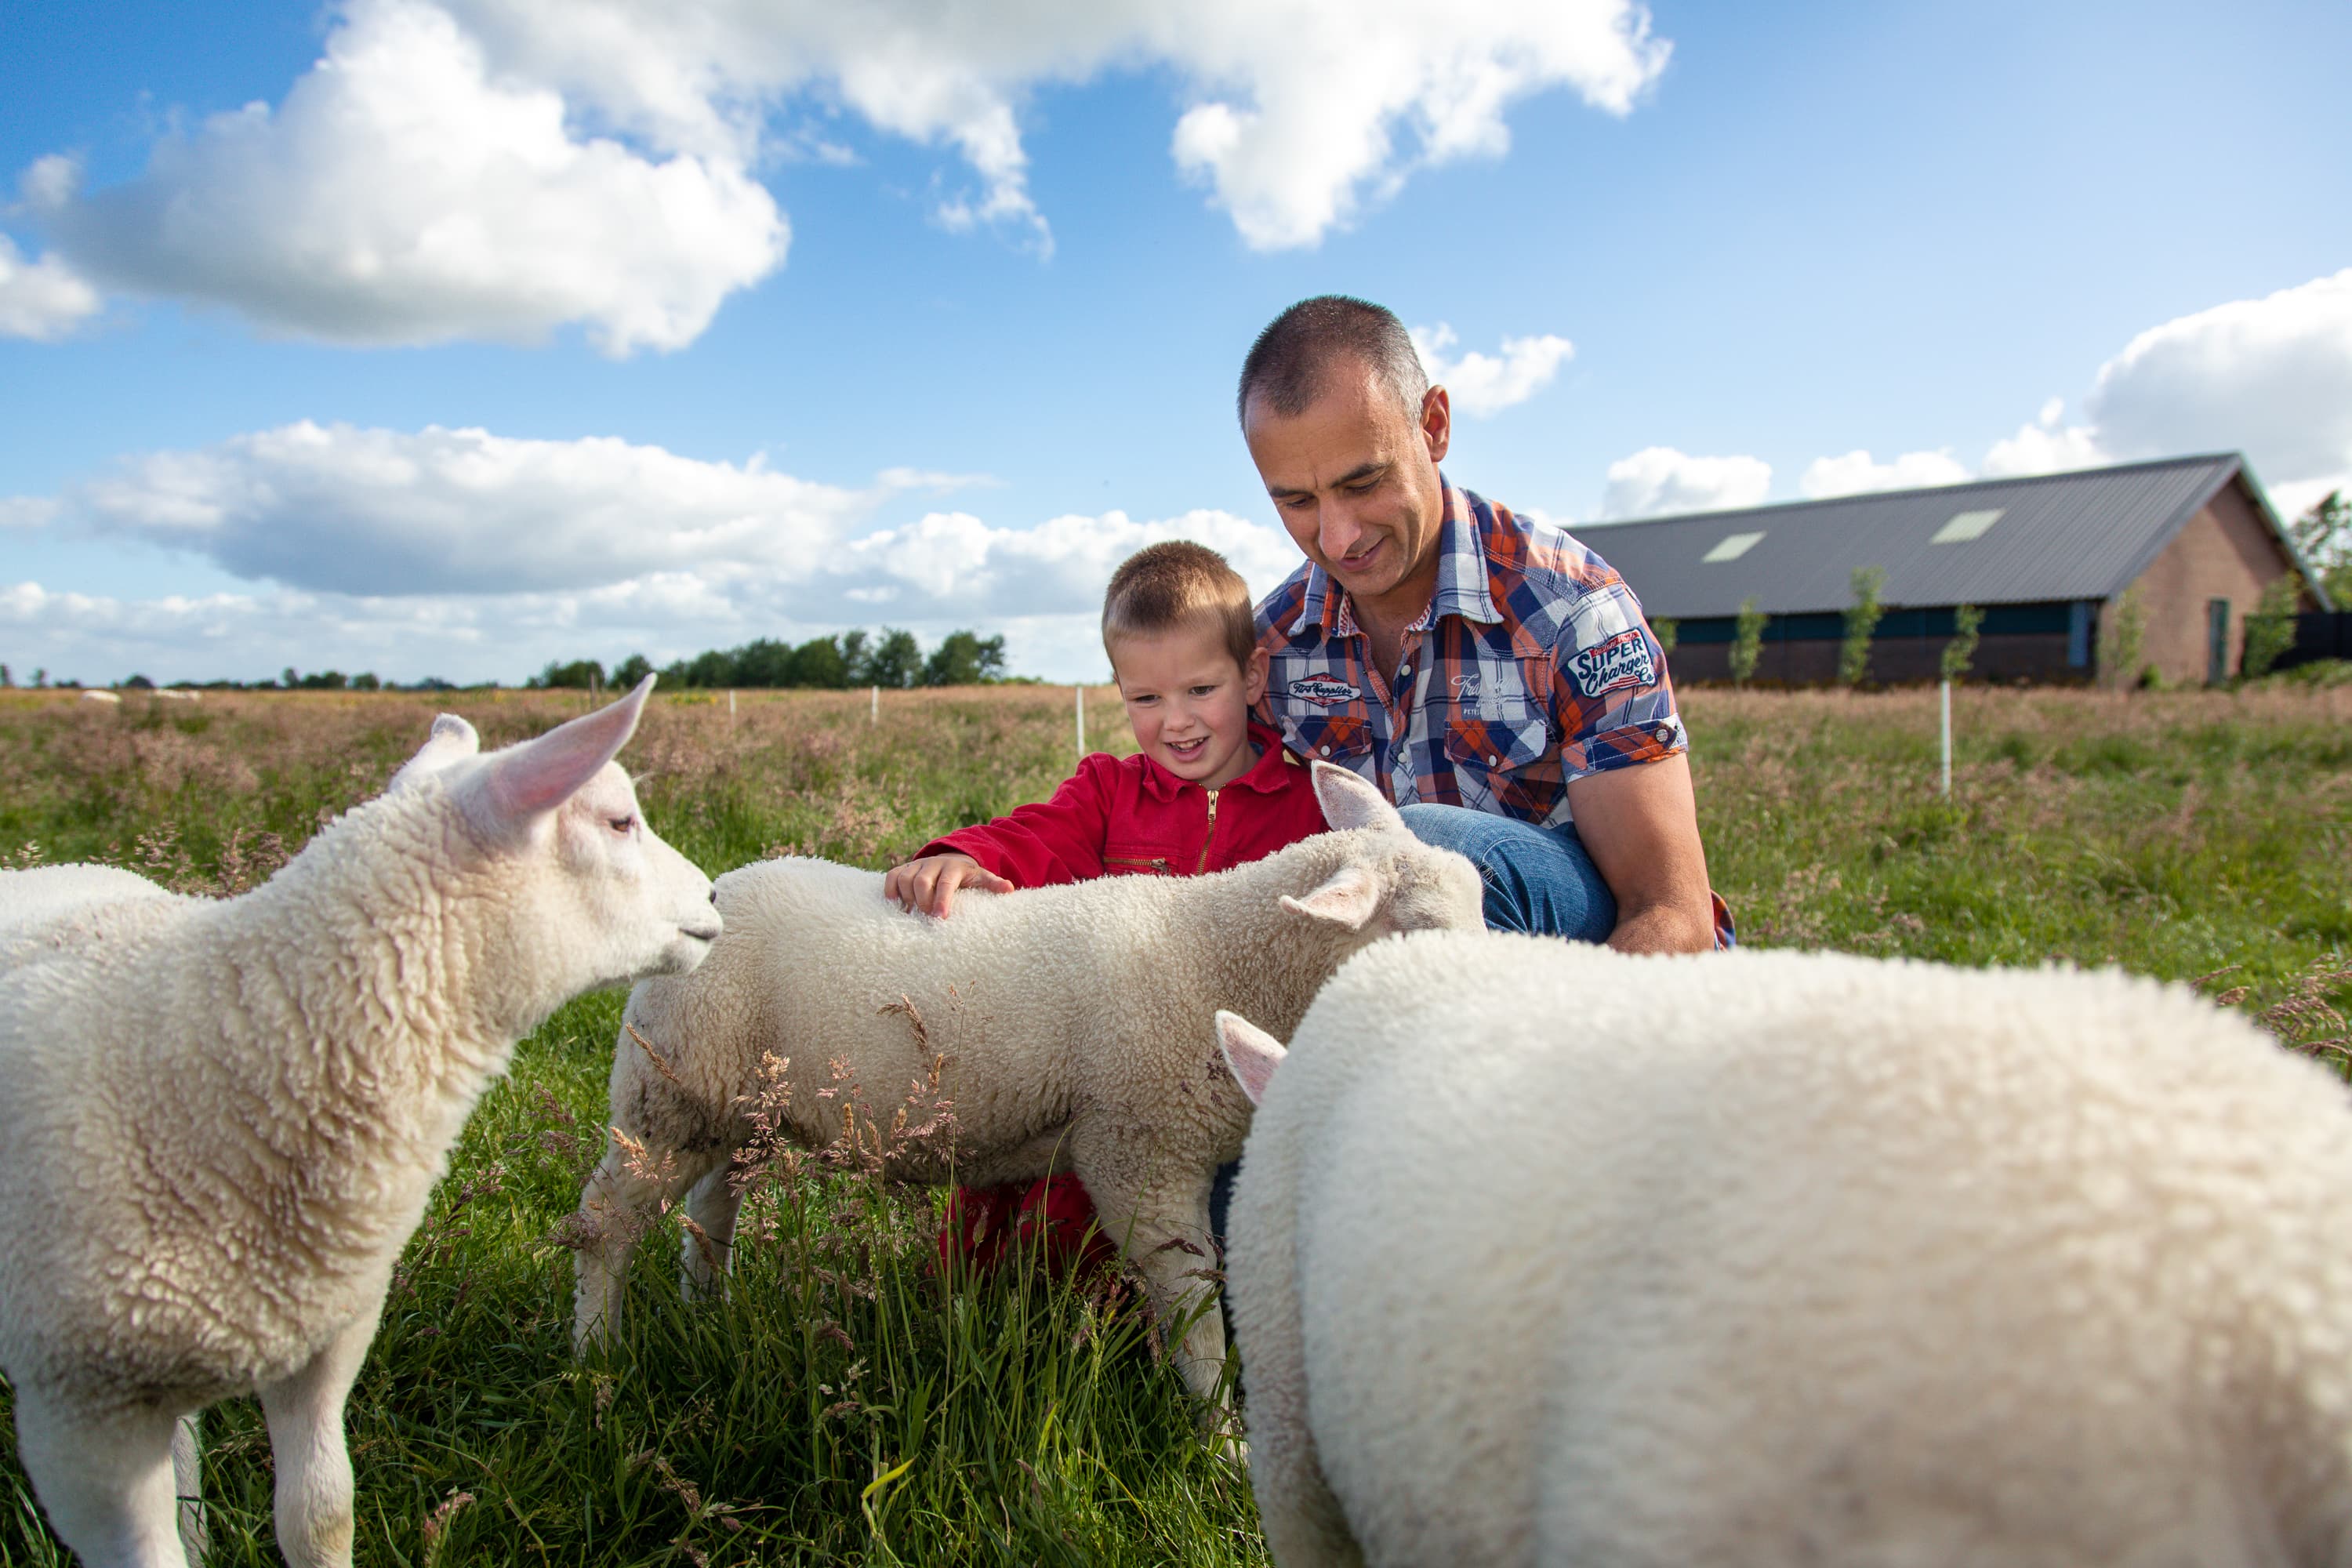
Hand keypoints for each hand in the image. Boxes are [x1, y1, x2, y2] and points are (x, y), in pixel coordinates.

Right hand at [882, 852, 1015, 916]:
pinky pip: (892, 876)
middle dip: (923, 902)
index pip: (946, 883)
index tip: (940, 918)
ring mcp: (917, 865)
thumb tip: (1010, 889)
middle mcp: (933, 863)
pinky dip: (891, 891)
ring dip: (907, 898)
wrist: (950, 859)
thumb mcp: (981, 877)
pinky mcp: (903, 868)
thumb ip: (993, 883)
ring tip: (914, 914)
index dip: (942, 900)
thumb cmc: (967, 875)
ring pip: (905, 879)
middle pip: (922, 881)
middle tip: (927, 918)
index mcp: (953, 867)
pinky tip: (897, 906)